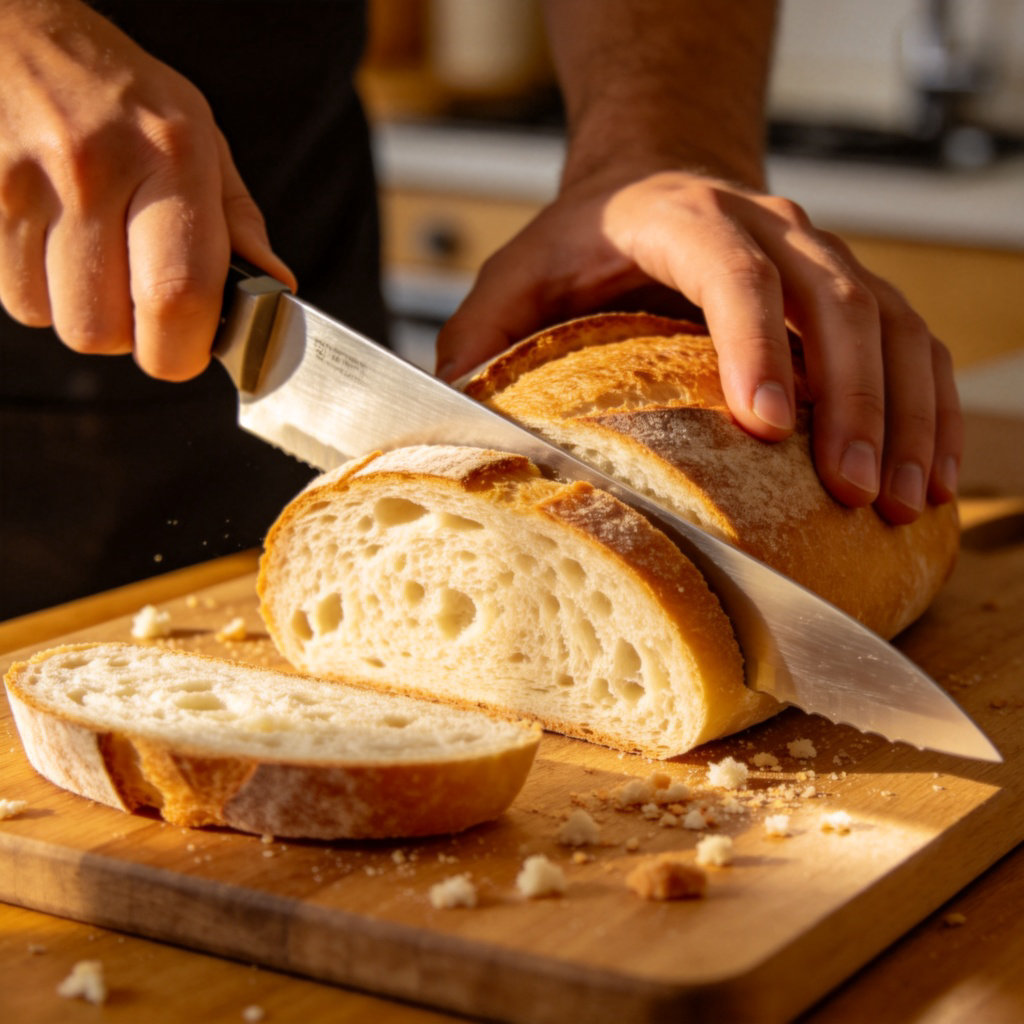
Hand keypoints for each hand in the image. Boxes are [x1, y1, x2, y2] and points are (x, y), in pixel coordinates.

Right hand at [0, 0, 293, 379]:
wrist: (20, 33)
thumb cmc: (127, 99)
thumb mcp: (202, 142)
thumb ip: (237, 224)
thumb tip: (276, 290)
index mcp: (171, 157)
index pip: (177, 296)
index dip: (182, 350)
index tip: (189, 351)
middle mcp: (94, 169)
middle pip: (105, 330)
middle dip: (132, 336)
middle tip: (142, 299)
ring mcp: (24, 182)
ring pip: (57, 320)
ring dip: (84, 312)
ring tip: (98, 261)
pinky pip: (16, 298)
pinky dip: (42, 291)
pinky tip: (58, 247)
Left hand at [436, 168, 961, 524]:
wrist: (658, 177)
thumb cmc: (587, 239)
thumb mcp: (518, 275)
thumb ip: (480, 337)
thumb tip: (449, 422)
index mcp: (682, 218)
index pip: (735, 271)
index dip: (759, 342)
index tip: (771, 425)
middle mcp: (769, 226)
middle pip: (835, 300)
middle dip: (851, 400)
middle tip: (850, 489)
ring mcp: (822, 256)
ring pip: (891, 323)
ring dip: (905, 412)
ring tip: (902, 497)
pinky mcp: (853, 289)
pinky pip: (914, 340)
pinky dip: (930, 405)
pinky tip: (930, 469)